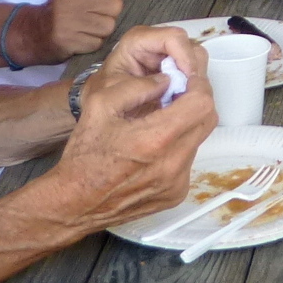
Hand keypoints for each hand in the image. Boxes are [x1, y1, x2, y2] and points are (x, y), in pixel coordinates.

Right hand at [12, 0, 135, 65]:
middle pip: (116, 5)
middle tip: (92, 15)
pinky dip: (92, 43)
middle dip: (109, 13)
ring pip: (109, 25)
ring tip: (86, 27)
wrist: (34, 32)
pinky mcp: (66, 40)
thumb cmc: (65, 7)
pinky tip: (80, 38)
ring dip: (101, 30)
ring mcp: (65, 19)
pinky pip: (98, 42)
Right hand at [41, 30, 216, 231]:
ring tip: (159, 124)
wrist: (75, 204)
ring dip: (186, 126)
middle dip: (196, 101)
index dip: (198, 85)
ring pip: (198, 140)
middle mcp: (173, 163)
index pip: (201, 103)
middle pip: (207, 120)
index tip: (187, 78)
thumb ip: (136, 87)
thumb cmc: (84, 157)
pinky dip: (179, 149)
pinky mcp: (176, 194)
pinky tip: (155, 150)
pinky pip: (189, 162)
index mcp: (156, 139)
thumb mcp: (100, 107)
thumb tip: (166, 80)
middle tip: (177, 95)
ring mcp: (178, 182)